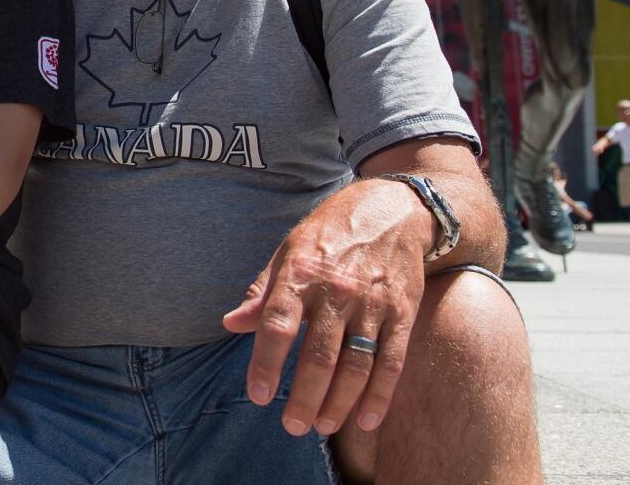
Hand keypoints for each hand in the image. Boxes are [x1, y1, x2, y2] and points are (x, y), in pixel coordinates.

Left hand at [222, 180, 431, 437]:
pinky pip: (392, 362)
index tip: (257, 396)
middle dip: (304, 396)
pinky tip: (365, 420)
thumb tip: (231, 323)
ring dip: (338, 403)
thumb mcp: (288, 249)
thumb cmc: (331, 232)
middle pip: (319, 355)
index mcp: (302, 272)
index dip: (266, 363)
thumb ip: (262, 291)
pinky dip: (380, 395)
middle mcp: (338, 290)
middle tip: (292, 426)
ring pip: (356, 366)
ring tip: (321, 426)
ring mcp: (373, 304)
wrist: (393, 209)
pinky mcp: (403, 313)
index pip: (278, 324)